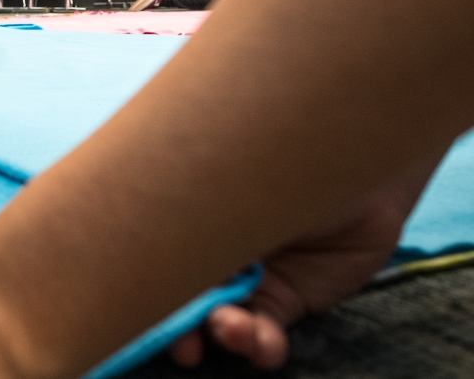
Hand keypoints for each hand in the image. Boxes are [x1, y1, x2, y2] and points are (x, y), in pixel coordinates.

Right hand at [168, 169, 430, 369]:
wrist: (349, 148)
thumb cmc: (274, 151)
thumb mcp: (224, 181)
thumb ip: (195, 220)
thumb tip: (164, 264)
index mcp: (185, 218)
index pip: (158, 261)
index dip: (149, 293)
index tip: (145, 315)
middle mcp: (211, 250)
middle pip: (184, 298)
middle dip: (181, 328)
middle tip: (184, 346)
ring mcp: (248, 277)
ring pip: (225, 319)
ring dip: (225, 335)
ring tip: (232, 331)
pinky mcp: (288, 297)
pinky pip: (268, 330)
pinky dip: (263, 345)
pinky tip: (264, 345)